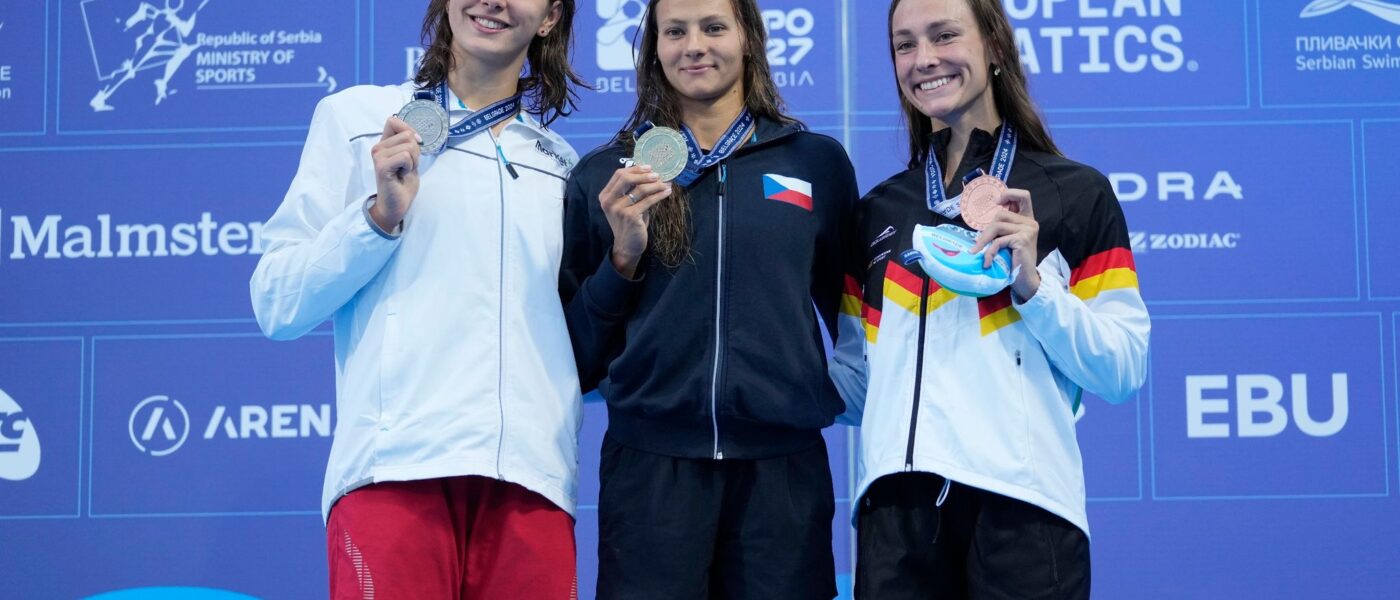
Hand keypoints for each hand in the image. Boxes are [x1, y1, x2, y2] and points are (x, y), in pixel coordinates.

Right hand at [370, 116, 422, 230]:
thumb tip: (415, 134)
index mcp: (384, 144)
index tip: (413, 145)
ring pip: (409, 146)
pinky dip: (409, 166)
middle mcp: (378, 147)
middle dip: (415, 152)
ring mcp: (378, 156)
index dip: (408, 130)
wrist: (396, 205)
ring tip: (404, 172)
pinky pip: (405, 156)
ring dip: (413, 161)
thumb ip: (409, 144)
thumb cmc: (403, 184)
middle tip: (407, 167)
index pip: (393, 121)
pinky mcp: (381, 166)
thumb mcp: (411, 159)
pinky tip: (401, 175)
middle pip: (407, 134)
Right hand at [599, 164, 672, 278]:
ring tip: (666, 183)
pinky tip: (667, 192)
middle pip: (626, 178)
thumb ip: (632, 190)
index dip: (635, 169)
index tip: (649, 167)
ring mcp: (618, 209)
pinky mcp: (630, 216)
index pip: (619, 174)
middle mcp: (609, 201)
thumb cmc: (629, 223)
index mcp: (605, 196)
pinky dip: (659, 195)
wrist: (627, 246)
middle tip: (658, 174)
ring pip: (639, 189)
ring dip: (656, 184)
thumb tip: (650, 173)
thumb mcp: (627, 205)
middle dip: (644, 174)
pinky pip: (648, 201)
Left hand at [970, 188, 1040, 299]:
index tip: (997, 203)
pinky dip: (989, 252)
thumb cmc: (1013, 260)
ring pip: (997, 225)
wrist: (1025, 280)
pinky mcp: (1022, 240)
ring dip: (984, 240)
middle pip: (1001, 214)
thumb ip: (1002, 226)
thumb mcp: (1007, 239)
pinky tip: (987, 262)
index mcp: (1027, 219)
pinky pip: (998, 241)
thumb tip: (983, 219)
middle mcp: (1030, 222)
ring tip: (979, 252)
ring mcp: (1028, 230)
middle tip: (980, 244)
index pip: (1024, 196)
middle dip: (987, 229)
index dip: (1009, 193)